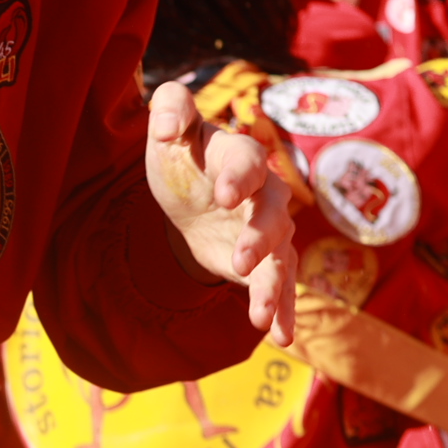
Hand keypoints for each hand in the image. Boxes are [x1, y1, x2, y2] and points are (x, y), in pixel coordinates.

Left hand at [145, 80, 296, 344]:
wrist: (194, 196)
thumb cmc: (183, 157)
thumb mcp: (169, 132)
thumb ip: (170, 111)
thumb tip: (167, 124)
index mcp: (239, 156)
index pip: (246, 161)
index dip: (239, 176)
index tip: (225, 195)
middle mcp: (266, 193)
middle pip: (273, 213)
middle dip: (260, 236)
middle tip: (241, 259)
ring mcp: (271, 230)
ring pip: (281, 256)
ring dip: (272, 284)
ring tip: (259, 315)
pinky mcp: (268, 261)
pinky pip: (279, 286)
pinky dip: (280, 310)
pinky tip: (279, 336)